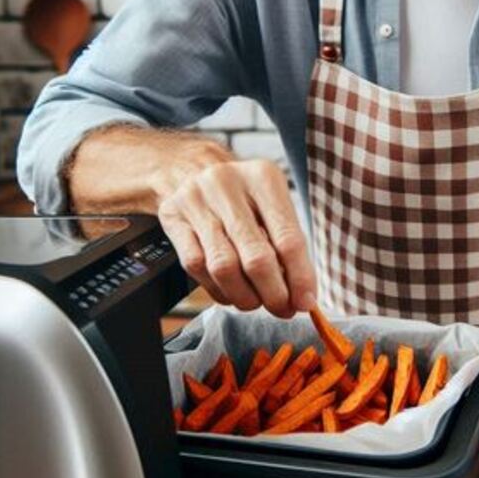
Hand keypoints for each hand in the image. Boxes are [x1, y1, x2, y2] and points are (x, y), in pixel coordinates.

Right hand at [158, 157, 316, 317]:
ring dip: (245, 296)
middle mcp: (227, 184)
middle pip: (256, 257)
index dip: (299, 278)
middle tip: (282, 309)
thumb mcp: (271, 204)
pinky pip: (196, 266)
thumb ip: (288, 245)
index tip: (306, 302)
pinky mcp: (173, 218)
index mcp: (263, 177)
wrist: (191, 169)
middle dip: (273, 293)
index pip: (288, 238)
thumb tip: (302, 294)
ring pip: (223, 267)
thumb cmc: (243, 195)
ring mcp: (196, 200)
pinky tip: (230, 292)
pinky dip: (218, 289)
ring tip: (256, 302)